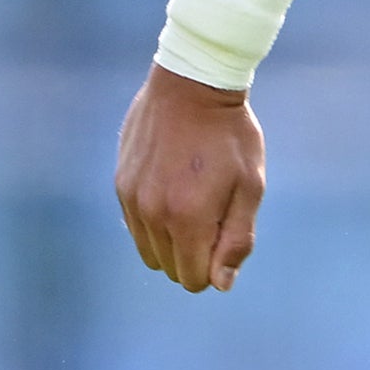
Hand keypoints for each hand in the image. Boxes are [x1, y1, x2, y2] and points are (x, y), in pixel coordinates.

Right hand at [115, 66, 264, 290]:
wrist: (191, 85)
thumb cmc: (230, 136)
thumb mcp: (250, 186)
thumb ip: (237, 239)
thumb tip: (221, 284)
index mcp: (189, 218)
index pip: (193, 279)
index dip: (214, 269)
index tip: (225, 237)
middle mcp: (153, 213)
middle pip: (169, 268)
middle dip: (194, 256)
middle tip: (214, 215)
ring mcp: (131, 198)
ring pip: (148, 251)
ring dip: (172, 241)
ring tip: (194, 202)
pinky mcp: (120, 183)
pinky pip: (134, 226)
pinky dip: (154, 222)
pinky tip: (174, 190)